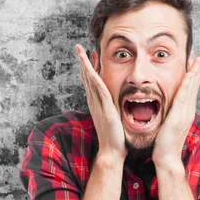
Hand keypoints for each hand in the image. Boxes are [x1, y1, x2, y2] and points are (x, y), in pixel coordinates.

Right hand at [75, 44, 126, 161]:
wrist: (112, 151)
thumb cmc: (116, 137)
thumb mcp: (115, 118)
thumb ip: (115, 108)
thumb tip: (120, 102)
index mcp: (98, 104)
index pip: (92, 82)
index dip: (90, 68)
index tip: (90, 55)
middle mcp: (95, 102)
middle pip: (87, 78)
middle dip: (83, 62)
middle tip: (79, 48)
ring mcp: (98, 105)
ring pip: (90, 80)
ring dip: (85, 65)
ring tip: (80, 51)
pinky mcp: (105, 109)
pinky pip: (98, 90)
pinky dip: (93, 78)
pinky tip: (90, 68)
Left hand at [152, 51, 199, 168]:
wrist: (167, 158)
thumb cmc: (165, 142)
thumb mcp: (168, 122)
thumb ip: (170, 111)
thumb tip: (168, 103)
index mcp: (186, 110)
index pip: (192, 87)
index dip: (195, 72)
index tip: (196, 59)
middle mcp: (188, 109)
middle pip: (196, 84)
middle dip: (199, 67)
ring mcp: (185, 112)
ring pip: (192, 87)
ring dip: (196, 71)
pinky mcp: (179, 116)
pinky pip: (184, 97)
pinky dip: (188, 84)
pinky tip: (190, 73)